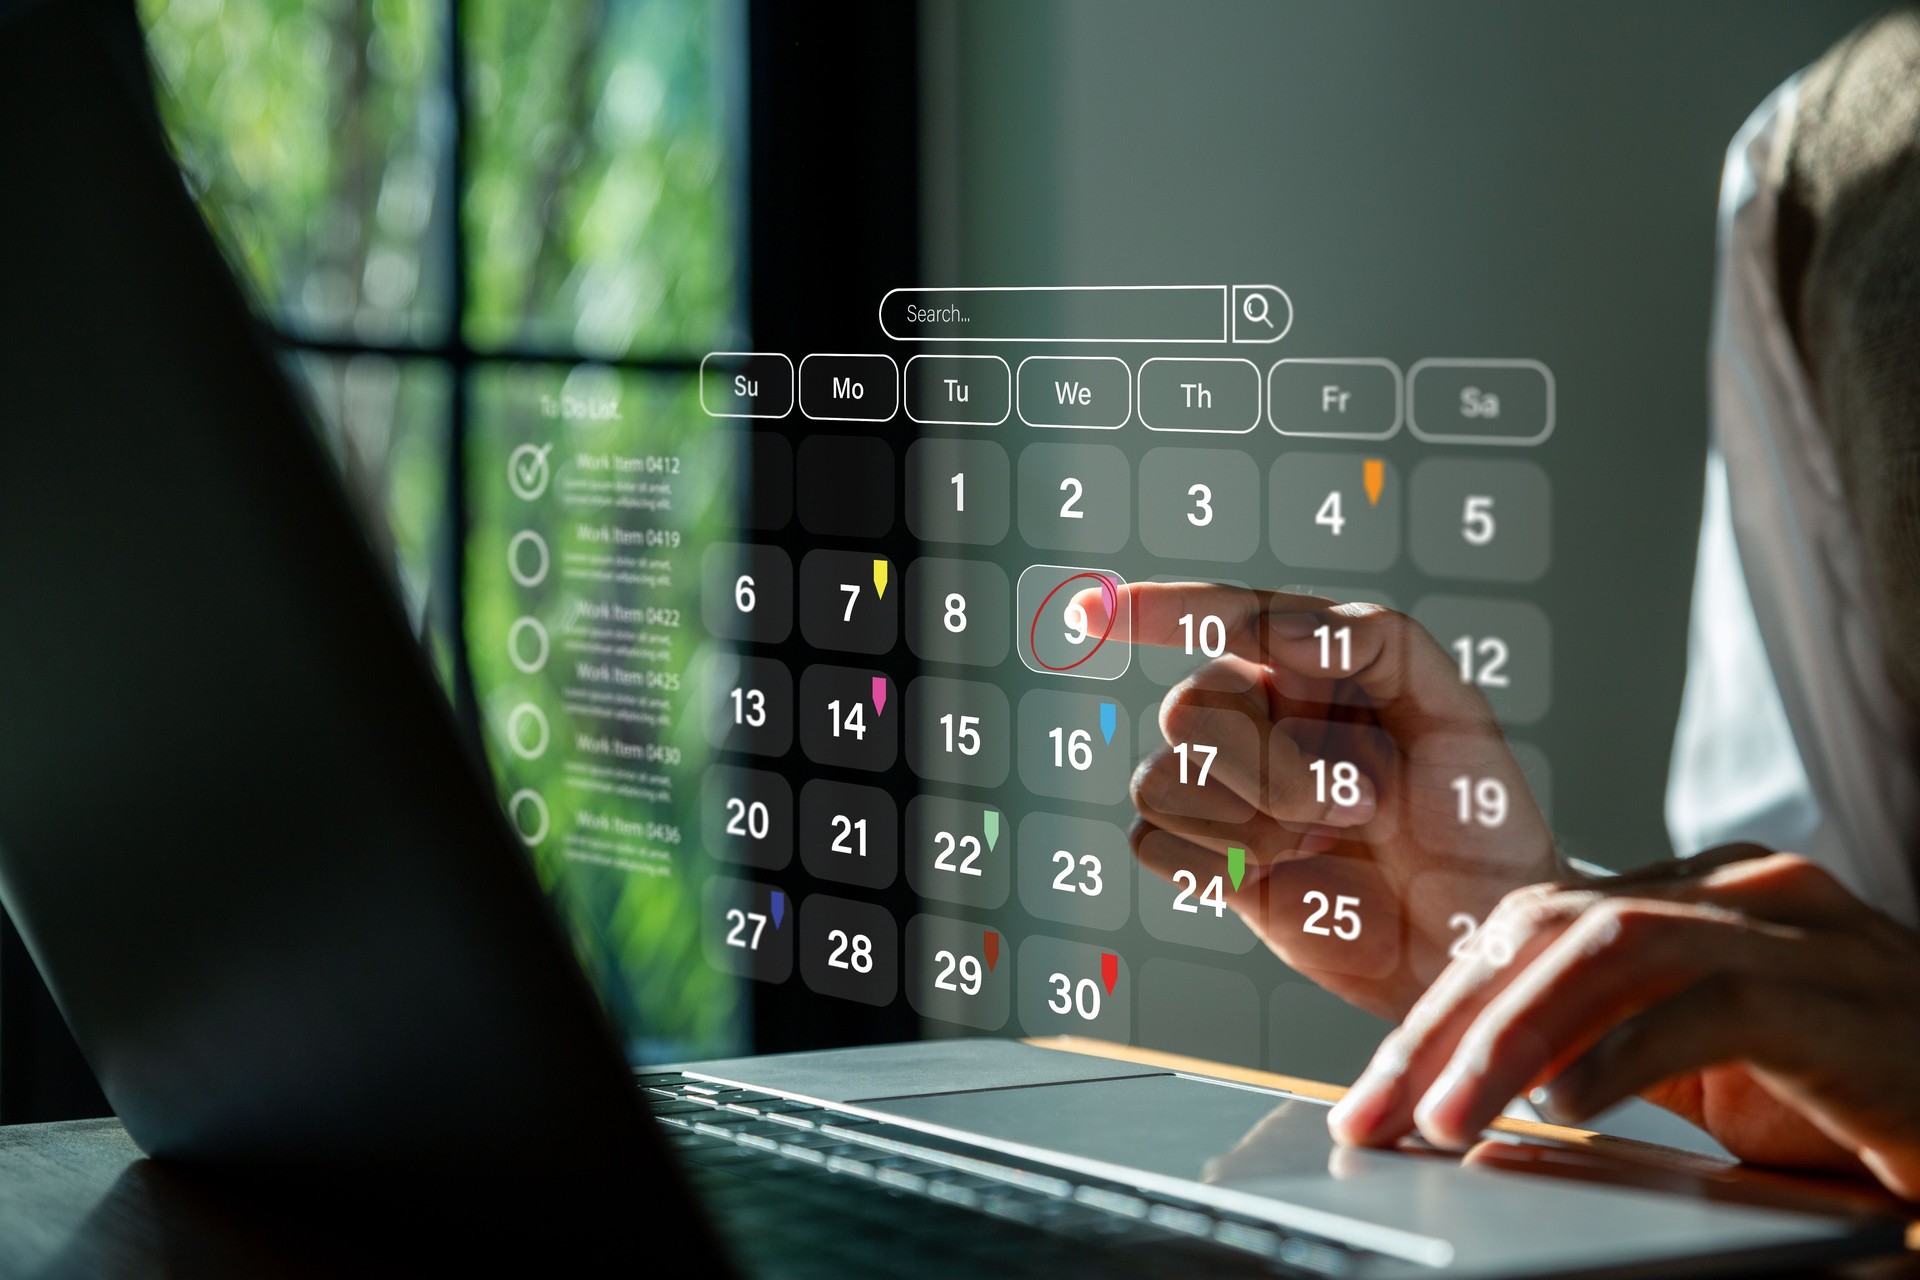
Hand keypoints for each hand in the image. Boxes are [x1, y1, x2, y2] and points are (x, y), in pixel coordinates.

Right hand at [1083, 583, 1558, 1019]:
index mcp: (1311, 668)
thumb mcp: (1455, 710)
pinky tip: (1277, 873)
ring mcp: (1231, 793)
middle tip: (1362, 804)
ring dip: (1249, 818)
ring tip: (1324, 842)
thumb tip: (1282, 635)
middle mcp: (1261, 721)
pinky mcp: (1214, 860)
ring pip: (1161, 775)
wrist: (1478, 932)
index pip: (1222, 619)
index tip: (1091, 610)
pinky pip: (1150, 840)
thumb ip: (1378, 641)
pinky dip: (1208, 860)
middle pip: (1192, 706)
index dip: (1153, 609)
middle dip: (1272, 764)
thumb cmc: (1476, 817)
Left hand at [1327, 848, 1919, 1199]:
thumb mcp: (1713, 1068)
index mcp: (1696, 896)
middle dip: (1445, 1026)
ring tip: (1445, 1115)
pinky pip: (1708, 1003)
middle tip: (1377, 1114)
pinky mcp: (1845, 996)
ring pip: (1608, 947)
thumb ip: (1612, 1046)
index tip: (1372, 1095)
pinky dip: (1621, 1052)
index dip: (1438, 1010)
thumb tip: (1480, 1085)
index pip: (1529, 928)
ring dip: (1508, 1035)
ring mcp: (1798, 931)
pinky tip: (1562, 1102)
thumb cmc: (1867, 1099)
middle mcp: (1739, 890)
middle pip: (1547, 927)